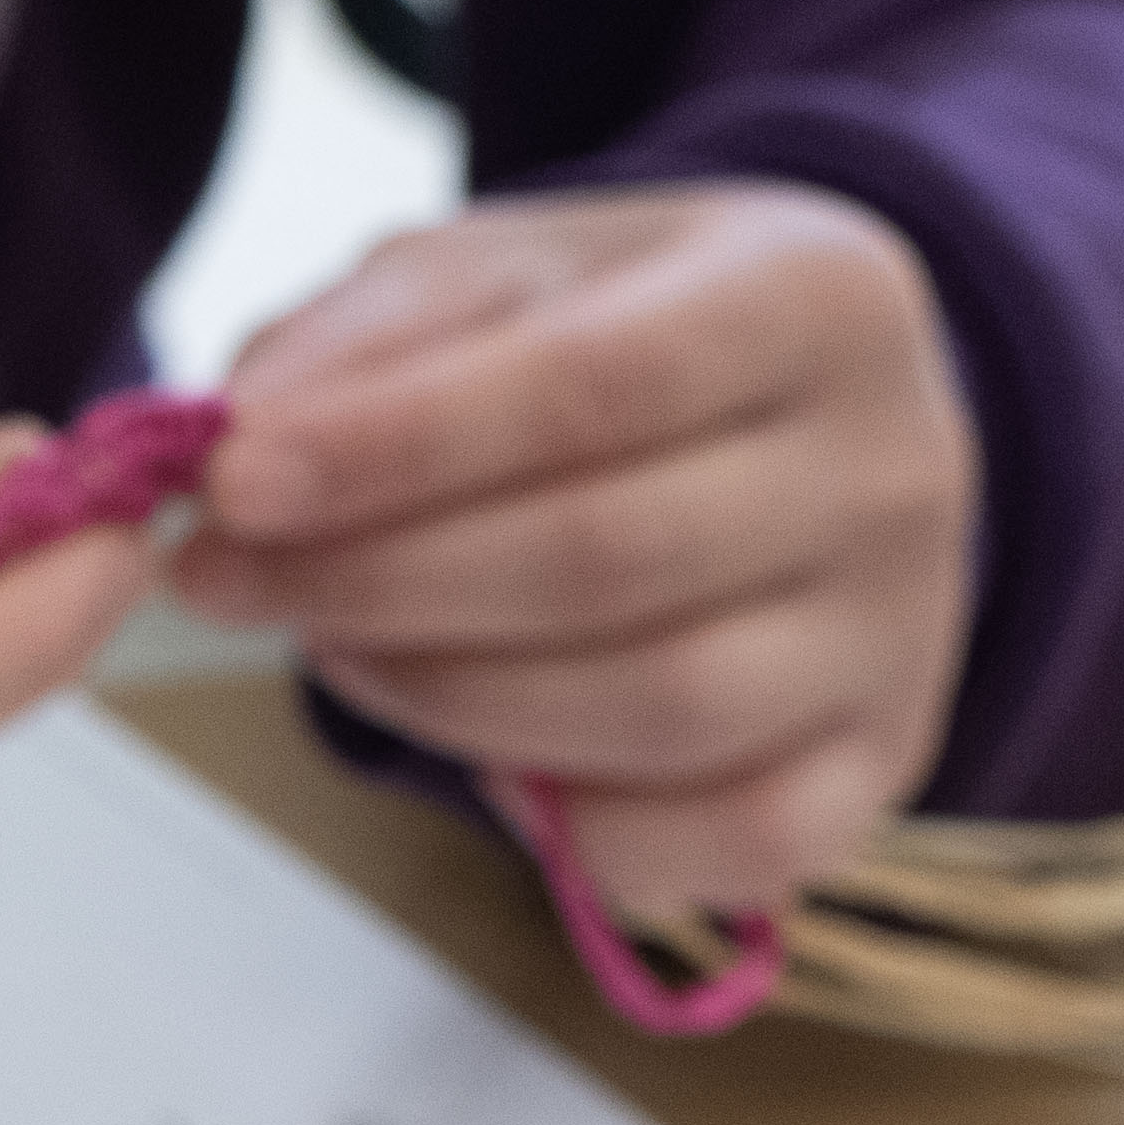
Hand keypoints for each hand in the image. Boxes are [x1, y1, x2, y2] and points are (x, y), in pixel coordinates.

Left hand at [167, 184, 979, 939]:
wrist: (798, 433)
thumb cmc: (625, 347)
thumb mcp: (508, 278)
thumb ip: (373, 333)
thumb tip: (244, 427)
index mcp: (822, 294)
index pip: (594, 385)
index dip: (397, 446)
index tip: (232, 478)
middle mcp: (897, 466)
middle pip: (609, 558)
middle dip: (379, 581)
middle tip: (223, 576)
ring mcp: (901, 635)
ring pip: (653, 710)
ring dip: (444, 698)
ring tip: (331, 642)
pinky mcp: (876, 770)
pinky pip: (715, 845)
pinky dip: (572, 824)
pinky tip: (484, 750)